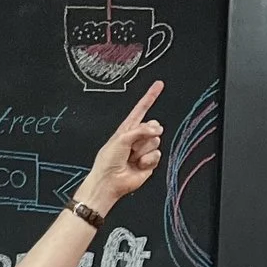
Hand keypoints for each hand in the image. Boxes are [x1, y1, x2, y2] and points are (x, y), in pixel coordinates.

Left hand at [82, 81, 164, 208]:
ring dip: (143, 149)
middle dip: (145, 133)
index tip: (159, 84)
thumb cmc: (108, 161)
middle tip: (133, 145)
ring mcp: (144, 150)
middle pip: (153, 125)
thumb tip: (158, 129)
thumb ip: (140, 130)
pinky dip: (147, 160)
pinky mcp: (150, 162)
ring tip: (131, 157)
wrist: (109, 182)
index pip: (141, 109)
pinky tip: (138, 165)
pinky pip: (157, 155)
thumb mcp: (121, 138)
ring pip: (155, 141)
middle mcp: (137, 138)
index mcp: (127, 129)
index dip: (150, 97)